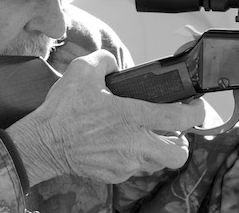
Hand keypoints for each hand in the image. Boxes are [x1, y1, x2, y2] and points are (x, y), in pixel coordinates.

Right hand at [6, 49, 205, 185]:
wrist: (43, 143)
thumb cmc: (62, 110)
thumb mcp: (82, 71)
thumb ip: (106, 61)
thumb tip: (117, 66)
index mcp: (130, 116)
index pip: (177, 119)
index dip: (195, 113)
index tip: (195, 107)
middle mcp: (133, 143)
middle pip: (178, 154)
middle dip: (182, 142)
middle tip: (172, 130)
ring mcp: (124, 163)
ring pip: (157, 163)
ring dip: (157, 150)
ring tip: (144, 135)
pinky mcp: (113, 175)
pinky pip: (134, 169)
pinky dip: (134, 158)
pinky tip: (119, 144)